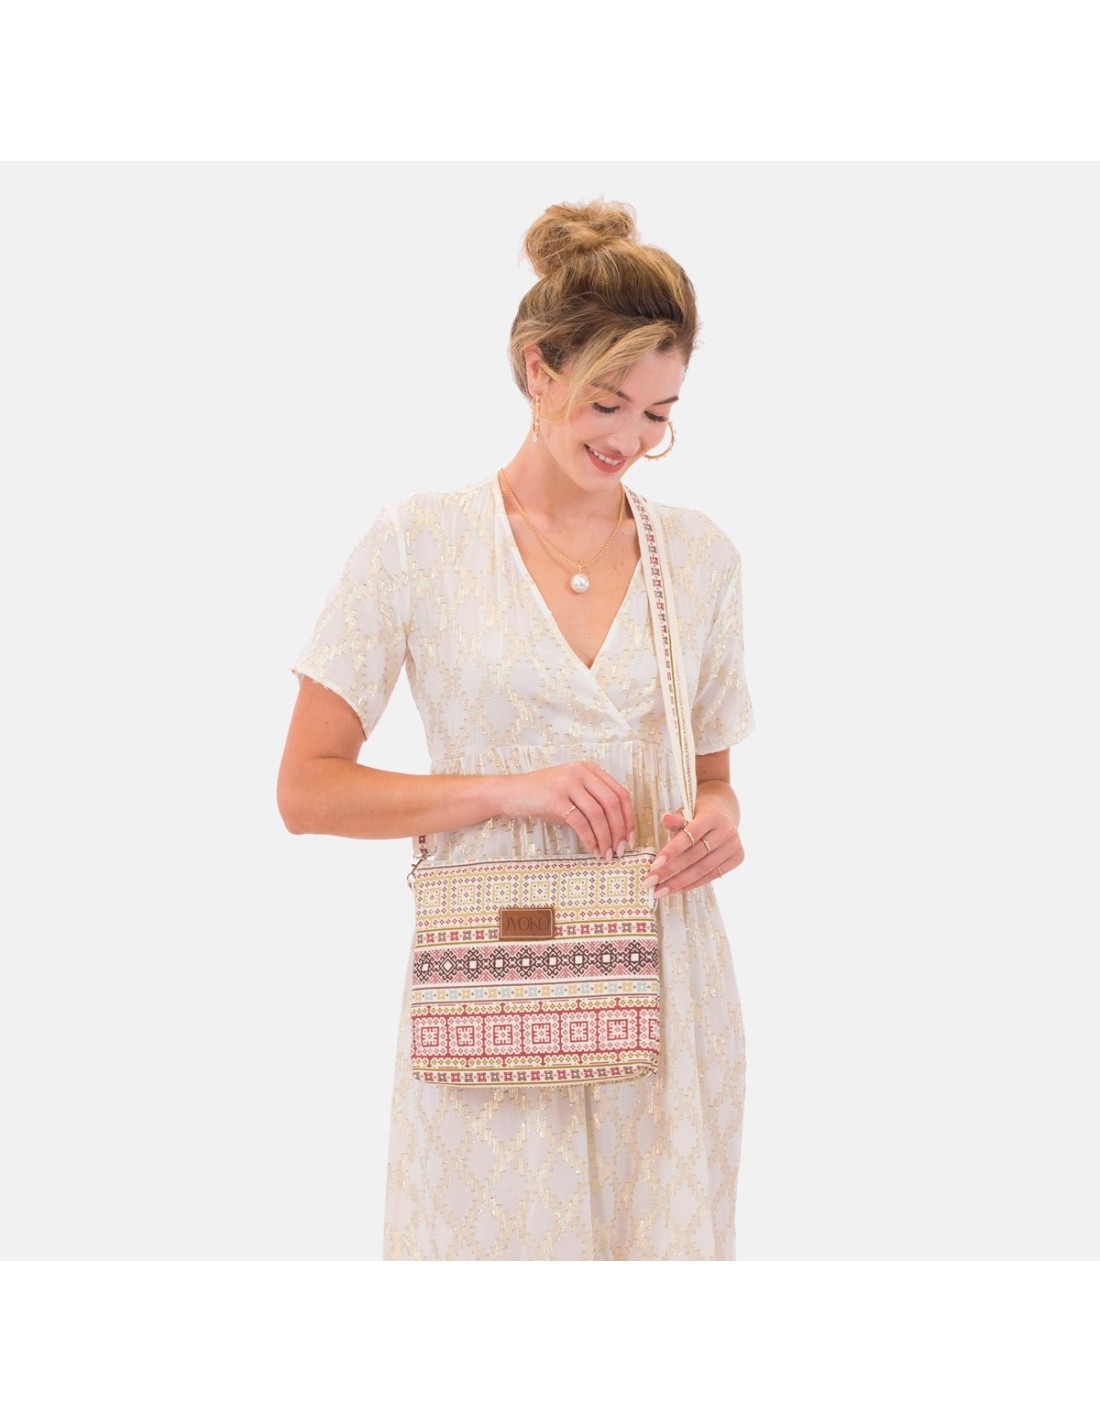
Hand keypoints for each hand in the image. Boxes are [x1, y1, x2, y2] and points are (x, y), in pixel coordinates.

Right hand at [497, 761, 635, 861]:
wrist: (511, 793)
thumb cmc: (543, 797)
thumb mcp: (571, 793)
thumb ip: (593, 803)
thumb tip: (618, 831)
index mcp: (589, 769)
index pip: (620, 793)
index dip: (629, 818)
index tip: (630, 838)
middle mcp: (581, 771)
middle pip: (613, 803)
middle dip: (620, 830)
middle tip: (620, 850)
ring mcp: (568, 783)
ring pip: (598, 814)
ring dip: (606, 838)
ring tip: (606, 854)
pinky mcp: (555, 798)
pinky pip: (581, 822)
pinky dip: (590, 839)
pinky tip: (592, 850)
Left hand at [641, 797, 744, 897]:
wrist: (725, 815)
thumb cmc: (700, 814)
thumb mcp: (688, 810)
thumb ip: (677, 819)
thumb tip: (665, 819)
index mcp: (713, 816)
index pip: (690, 836)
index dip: (672, 851)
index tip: (654, 865)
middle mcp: (727, 831)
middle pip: (695, 856)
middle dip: (670, 871)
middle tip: (650, 881)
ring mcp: (734, 846)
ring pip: (703, 869)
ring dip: (679, 882)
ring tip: (660, 891)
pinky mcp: (737, 858)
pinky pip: (712, 875)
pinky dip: (693, 884)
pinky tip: (677, 889)